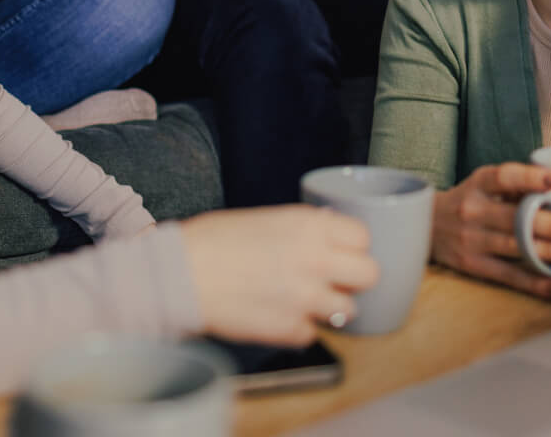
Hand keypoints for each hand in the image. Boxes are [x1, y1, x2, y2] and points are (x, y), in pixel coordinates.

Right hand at [181, 206, 378, 345]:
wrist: (180, 274)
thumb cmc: (212, 241)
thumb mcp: (265, 218)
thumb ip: (302, 229)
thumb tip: (327, 233)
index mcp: (309, 227)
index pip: (363, 238)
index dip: (352, 246)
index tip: (341, 252)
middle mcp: (316, 261)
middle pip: (370, 274)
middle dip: (353, 278)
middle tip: (334, 279)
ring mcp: (306, 298)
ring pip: (347, 310)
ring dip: (329, 307)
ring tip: (304, 300)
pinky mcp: (290, 329)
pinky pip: (311, 333)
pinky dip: (298, 327)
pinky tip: (278, 314)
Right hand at [431, 163, 550, 301]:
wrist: (425, 226)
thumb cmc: (467, 201)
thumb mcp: (482, 184)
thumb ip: (514, 186)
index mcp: (478, 184)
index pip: (504, 178)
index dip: (531, 178)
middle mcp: (473, 211)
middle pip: (516, 219)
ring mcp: (472, 240)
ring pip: (517, 248)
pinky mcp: (473, 265)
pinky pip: (509, 276)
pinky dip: (536, 283)